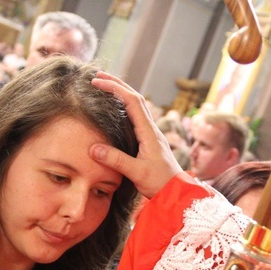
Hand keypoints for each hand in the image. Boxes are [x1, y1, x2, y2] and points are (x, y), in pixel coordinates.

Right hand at [90, 71, 182, 198]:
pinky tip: (117, 109)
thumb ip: (116, 160)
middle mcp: (152, 129)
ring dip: (122, 93)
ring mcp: (151, 134)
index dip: (115, 88)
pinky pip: (137, 116)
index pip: (132, 101)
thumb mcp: (137, 173)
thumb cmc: (160, 183)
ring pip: (137, 106)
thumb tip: (93, 148)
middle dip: (117, 84)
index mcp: (149, 132)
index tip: (96, 82)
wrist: (177, 192)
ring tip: (105, 86)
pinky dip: (125, 106)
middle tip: (97, 76)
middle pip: (135, 98)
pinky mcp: (149, 141)